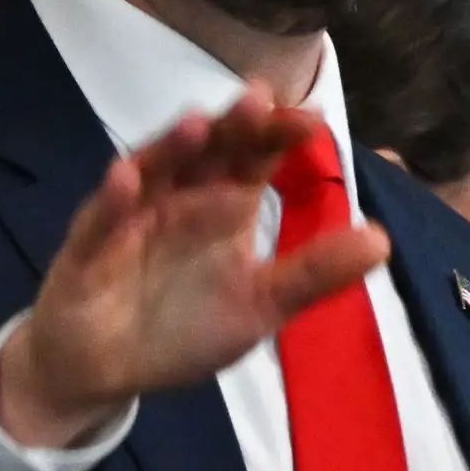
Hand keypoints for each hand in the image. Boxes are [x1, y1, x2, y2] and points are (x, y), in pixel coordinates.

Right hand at [0, 89, 386, 449]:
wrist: (108, 371)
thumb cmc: (184, 327)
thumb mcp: (262, 303)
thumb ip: (315, 272)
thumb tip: (382, 240)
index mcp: (222, 206)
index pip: (254, 159)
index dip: (278, 136)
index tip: (312, 118)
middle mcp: (178, 199)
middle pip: (206, 152)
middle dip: (231, 127)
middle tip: (259, 99)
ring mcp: (129, 219)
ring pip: (152, 174)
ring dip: (173, 149)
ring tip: (200, 124)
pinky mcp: (87, 252)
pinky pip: (100, 223)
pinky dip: (113, 202)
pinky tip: (126, 180)